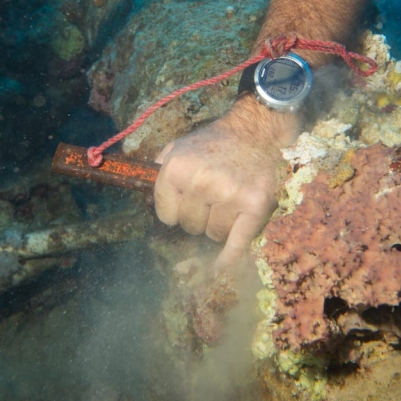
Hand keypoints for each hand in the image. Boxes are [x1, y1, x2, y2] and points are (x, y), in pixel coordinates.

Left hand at [154, 96, 301, 271]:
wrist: (257, 131)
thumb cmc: (215, 142)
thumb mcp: (179, 146)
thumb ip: (159, 169)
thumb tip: (142, 194)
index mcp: (177, 168)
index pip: (166, 215)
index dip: (175, 210)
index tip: (186, 202)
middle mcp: (202, 182)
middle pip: (190, 226)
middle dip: (198, 216)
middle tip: (212, 197)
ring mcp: (230, 195)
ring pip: (213, 234)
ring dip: (218, 225)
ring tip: (228, 203)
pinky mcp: (255, 206)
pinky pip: (237, 244)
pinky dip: (228, 259)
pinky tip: (220, 268)